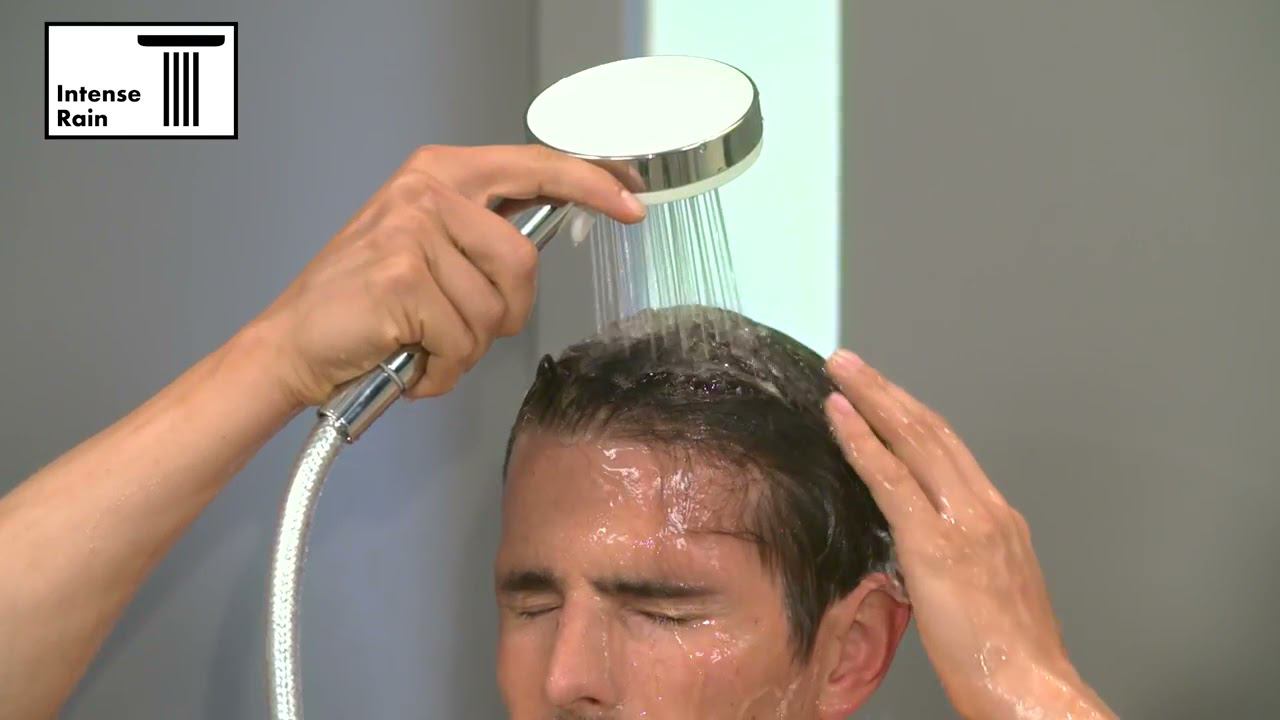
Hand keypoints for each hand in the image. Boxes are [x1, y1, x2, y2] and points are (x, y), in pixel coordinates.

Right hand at [247, 144, 645, 406]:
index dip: (593, 183)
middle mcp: (427, 192)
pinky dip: (442, 371)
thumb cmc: (364, 306)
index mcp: (440, 172)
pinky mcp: (402, 279)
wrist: (292, 345)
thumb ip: (482, 233)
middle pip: (524, 260)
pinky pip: (463, 343)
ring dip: (467, 347)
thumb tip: (543, 238)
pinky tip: (409, 361)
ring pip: (495, 310)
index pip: (536, 166)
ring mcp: (412, 232)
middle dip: (506, 312)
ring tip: (423, 341)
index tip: (632, 201)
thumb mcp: (426, 246)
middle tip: (462, 327)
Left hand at [823, 350, 1115, 719]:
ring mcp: (963, 522)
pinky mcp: (936, 544)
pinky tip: (840, 417)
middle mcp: (985, 508)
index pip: (948, 450)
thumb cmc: (1008, 656)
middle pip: (931, 431)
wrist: (1030, 688)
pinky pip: (891, 478)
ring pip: (913, 441)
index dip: (910, 415)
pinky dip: (863, 442)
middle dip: (887, 391)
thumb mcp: (989, 590)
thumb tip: (924, 545)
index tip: (883, 394)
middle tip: (851, 362)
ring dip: (872, 399)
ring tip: (841, 372)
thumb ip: (959, 556)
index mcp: (999, 518)